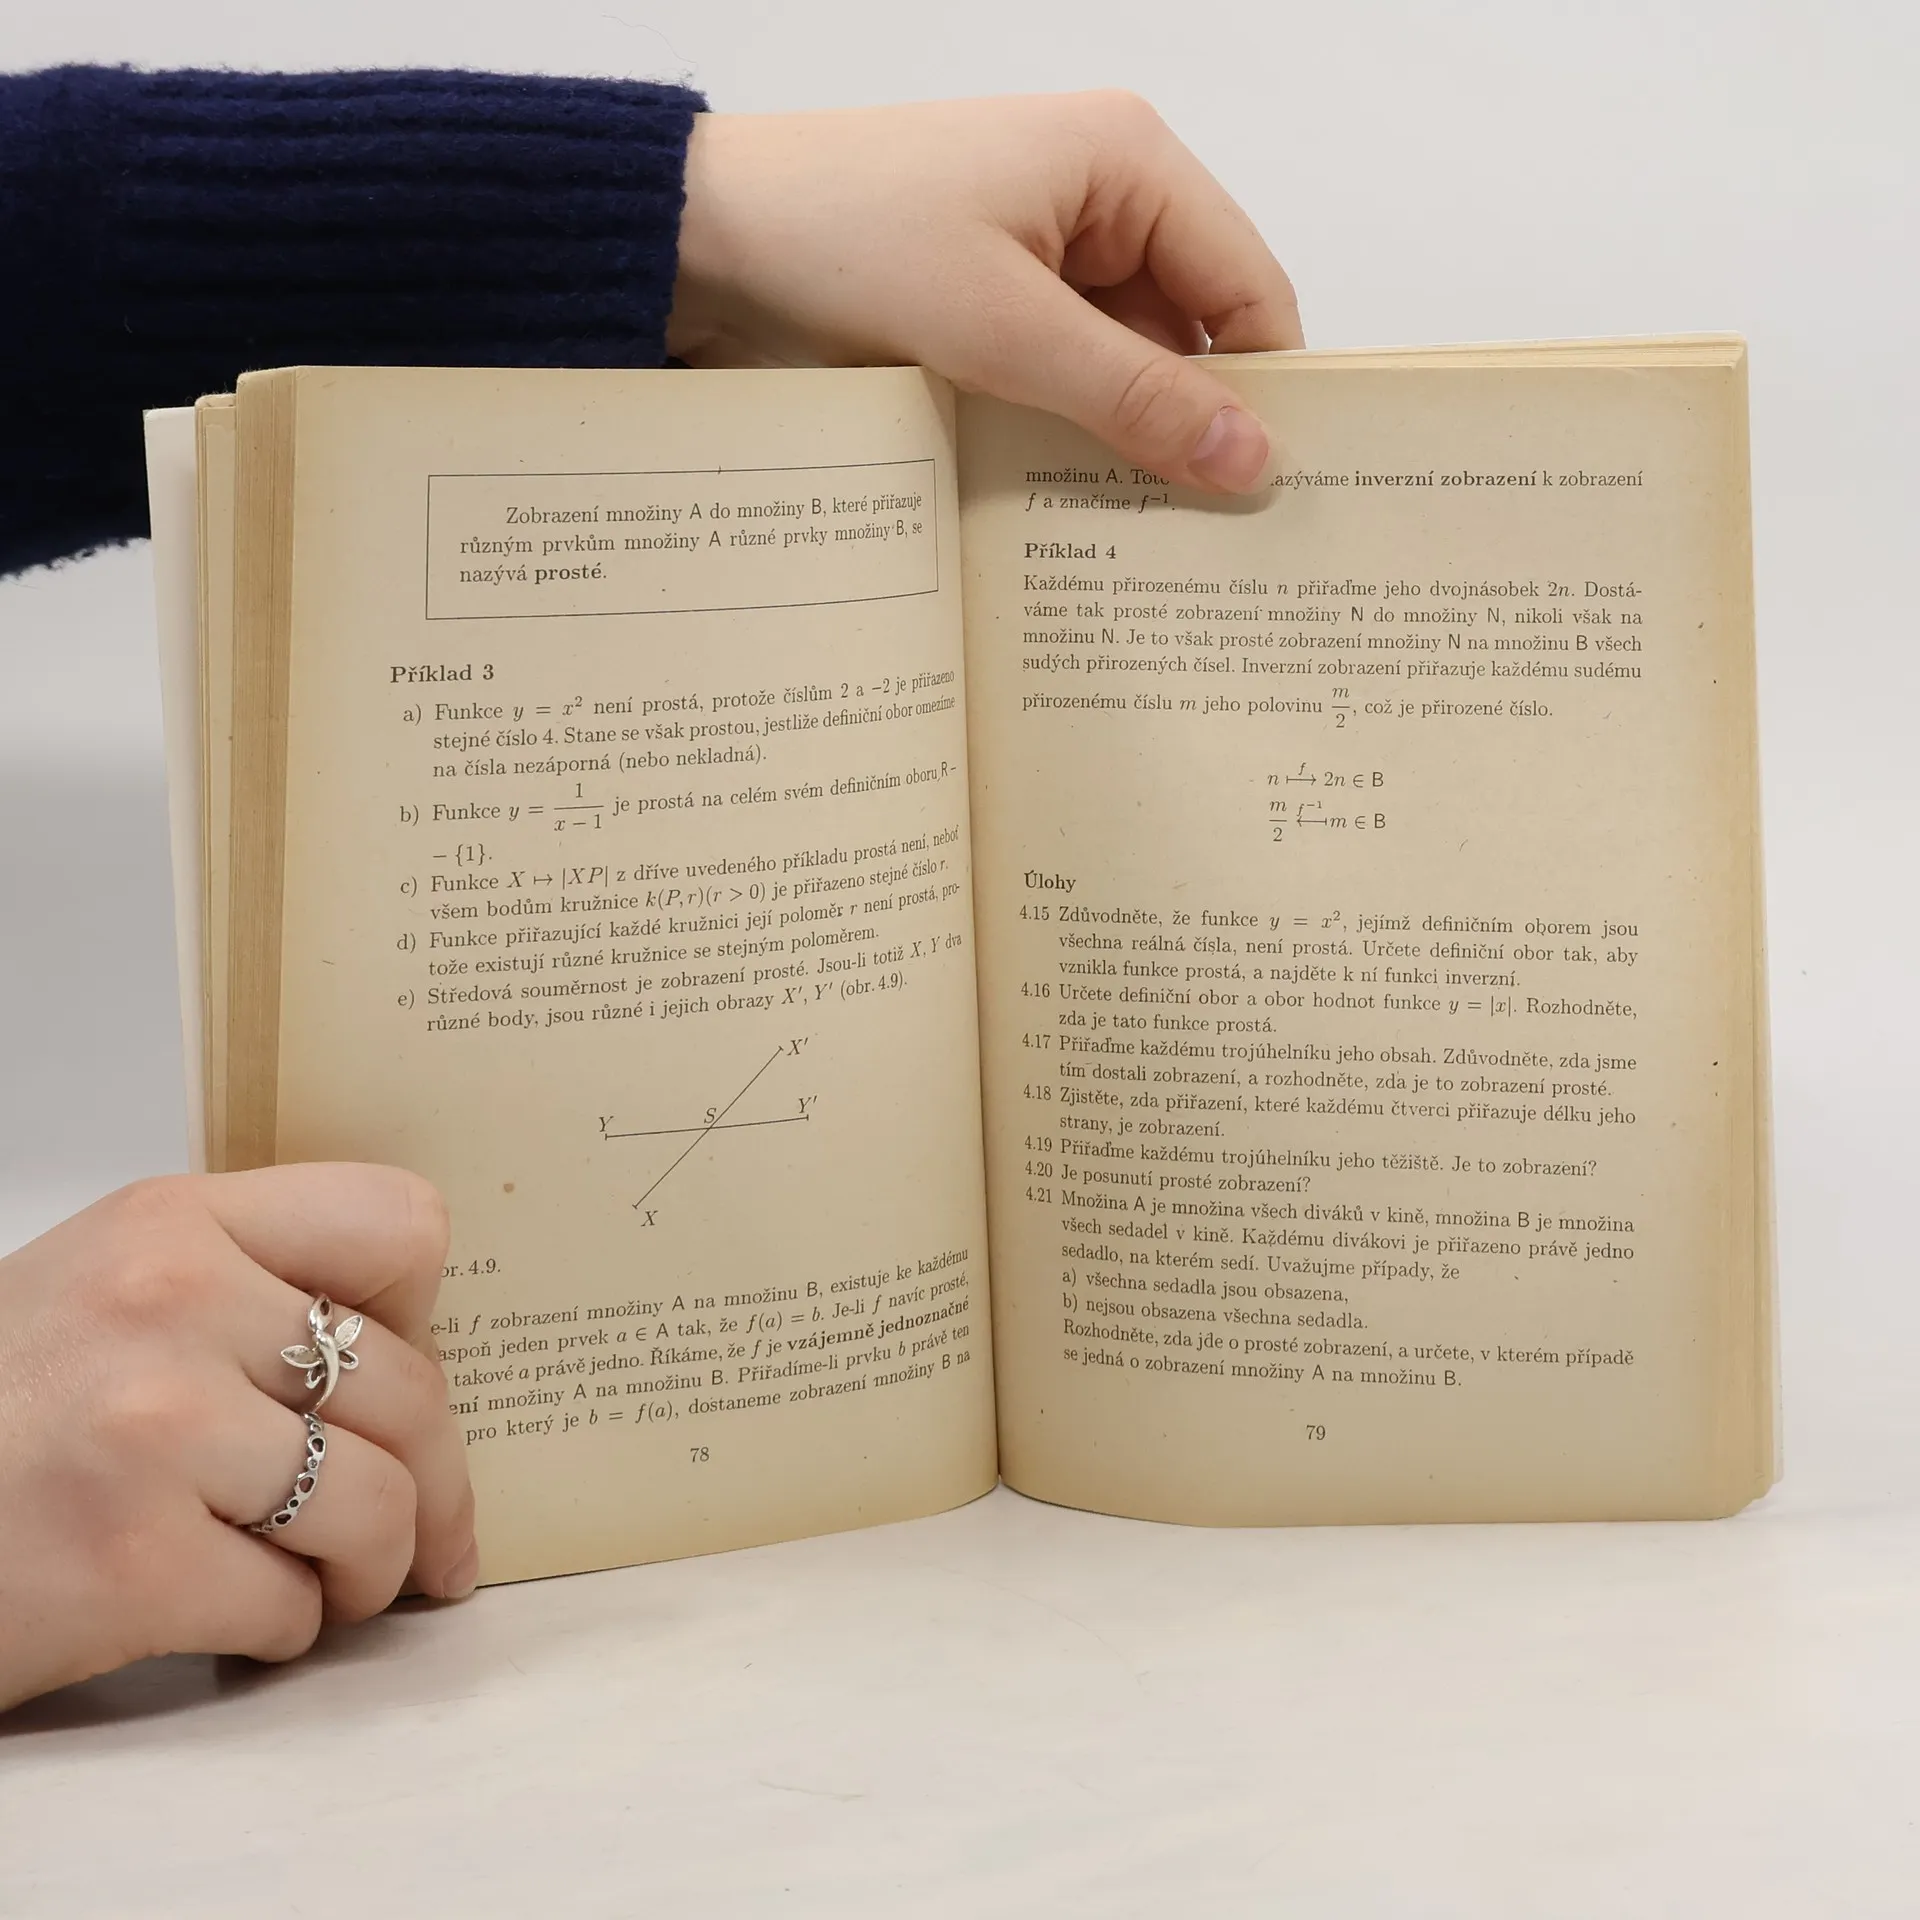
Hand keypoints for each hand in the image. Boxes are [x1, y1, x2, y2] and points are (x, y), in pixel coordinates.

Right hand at [0, 1166, 474, 1710]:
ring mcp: (155, 1431)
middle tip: (432, 1537)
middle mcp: (171, 1305)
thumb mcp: (108, 1291)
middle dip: (438, 1484)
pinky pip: (292, 1607)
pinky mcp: (132, 1564)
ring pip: (379, 1507)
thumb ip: (247, 1293)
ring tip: (340, 1586)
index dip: (424, 1314)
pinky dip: (284, 1631)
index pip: (398, 1224)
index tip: (410, 1375)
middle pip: (412, 1389)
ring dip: (373, 1571)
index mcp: (175, 1224)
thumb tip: (413, 1360)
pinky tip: (236, 1621)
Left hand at [669, 92, 1301, 491]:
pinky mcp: (992, 298)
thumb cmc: (845, 240)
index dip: (1266, 391)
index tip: (1272, 497)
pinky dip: (1066, 432)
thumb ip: (1135, 398)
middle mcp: (1100, 197)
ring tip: (1136, 540)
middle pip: (1191, 332)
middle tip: (1207, 542)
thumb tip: (1252, 461)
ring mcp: (1043, 250)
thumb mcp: (1004, 331)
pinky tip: (1064, 502)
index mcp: (1129, 162)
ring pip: (1124, 364)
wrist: (701, 240)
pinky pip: (1062, 374)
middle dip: (1192, 427)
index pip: (1247, 288)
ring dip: (1122, 441)